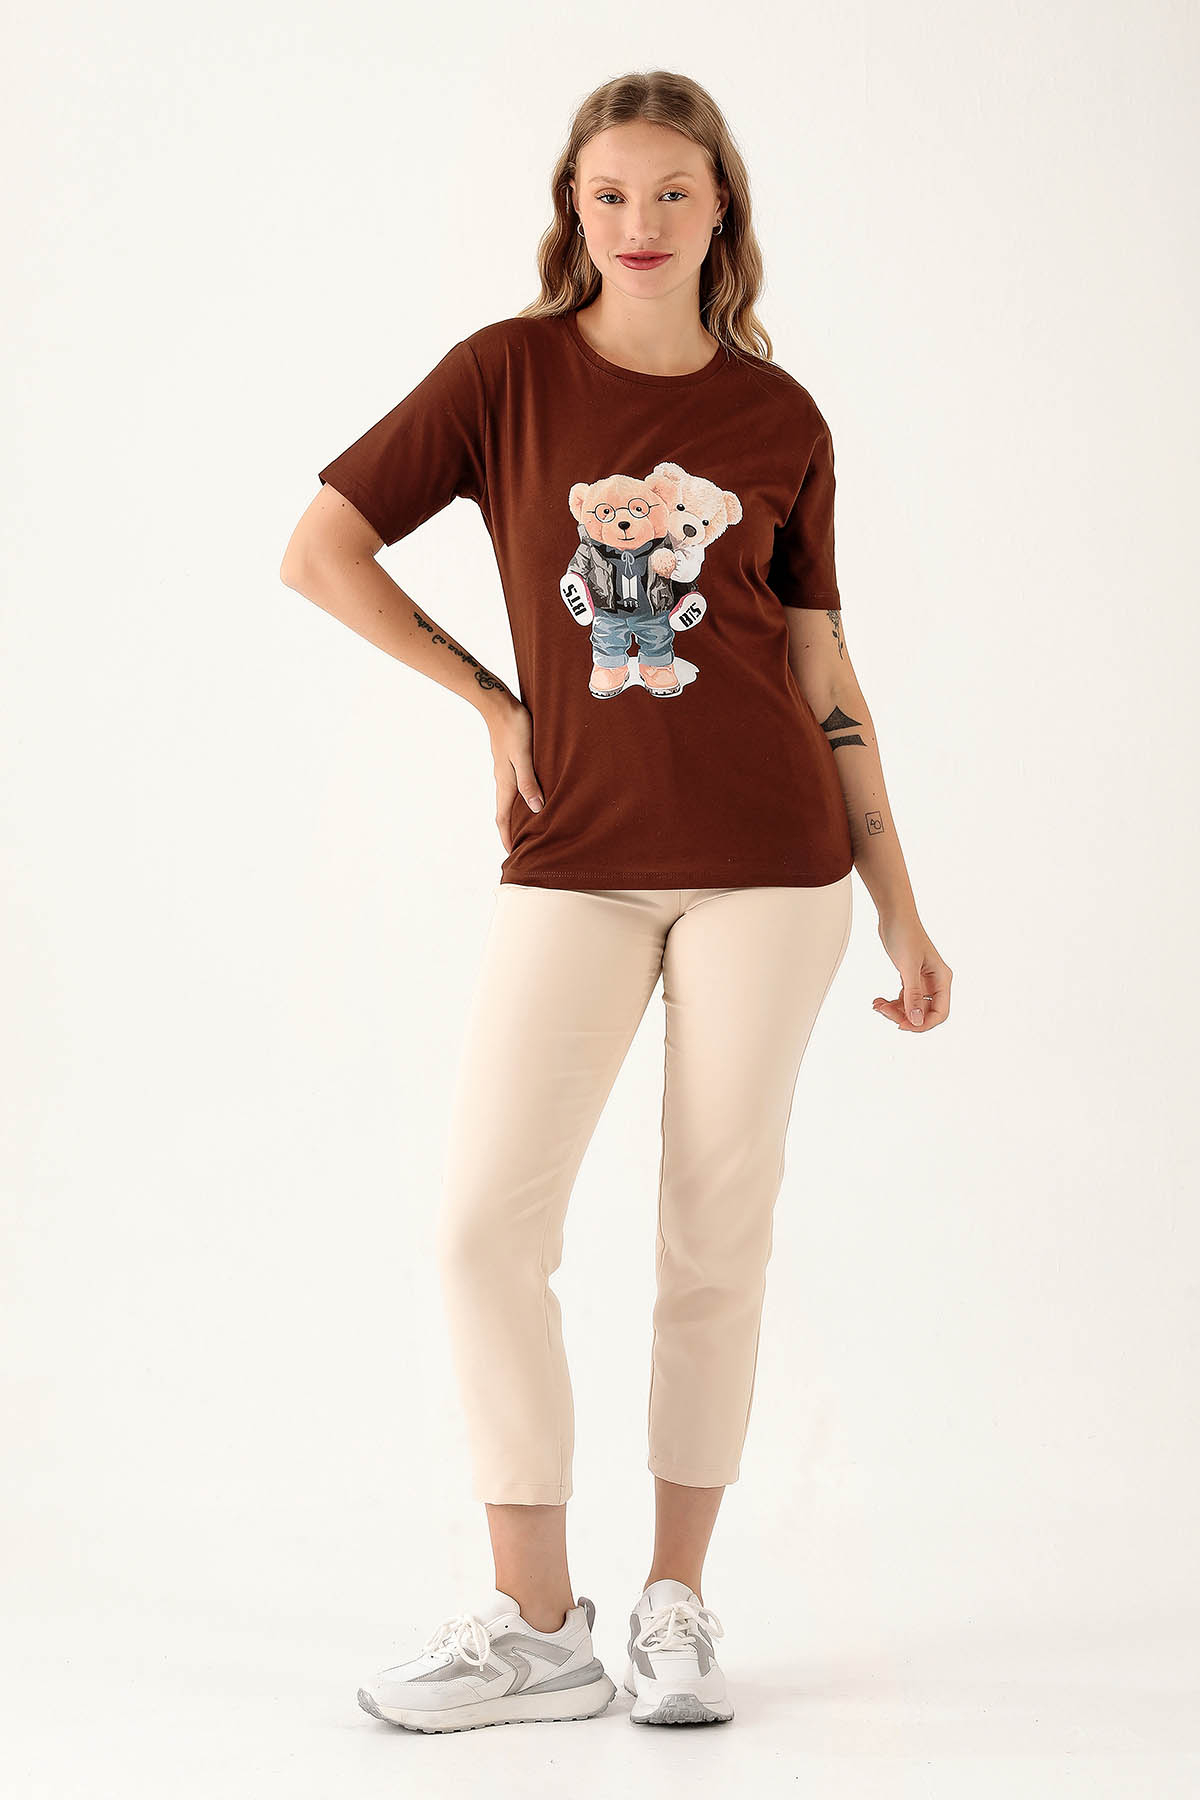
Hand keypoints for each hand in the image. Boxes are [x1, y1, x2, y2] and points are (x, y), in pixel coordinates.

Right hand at [487, 694, 544, 853]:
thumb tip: (536, 808)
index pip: (503, 817)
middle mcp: (502, 779)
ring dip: (514, 815)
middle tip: (519, 845)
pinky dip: (518, 798)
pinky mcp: (508, 760)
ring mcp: (504, 770)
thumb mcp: (524, 756)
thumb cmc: (514, 727)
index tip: (512, 853)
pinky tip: (528, 796)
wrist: (498, 703)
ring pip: (508, 799)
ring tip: (525, 826)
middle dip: (509, 830)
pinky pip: (512, 786)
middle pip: (504, 811)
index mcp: (505, 782)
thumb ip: (529, 782)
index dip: (507, 836)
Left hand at [873, 915, 951, 1031]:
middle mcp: (935, 982)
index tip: (903, 1025)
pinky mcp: (910, 977)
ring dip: (895, 1010)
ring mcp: (922, 981)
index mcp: (942, 979)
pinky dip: (891, 1002)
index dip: (923, 1023)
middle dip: (904, 1016)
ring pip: (912, 1007)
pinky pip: (904, 998)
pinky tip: (878, 1001)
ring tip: (877, 1005)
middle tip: (884, 1011)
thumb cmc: (905, 934)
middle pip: (924, 1012)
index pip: (940, 1013)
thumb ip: (913, 995)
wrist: (894, 915)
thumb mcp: (908, 967)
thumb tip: (916, 1020)